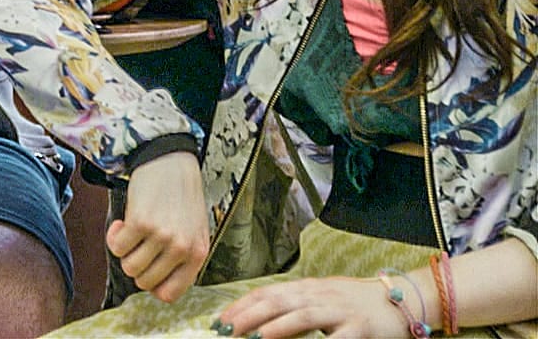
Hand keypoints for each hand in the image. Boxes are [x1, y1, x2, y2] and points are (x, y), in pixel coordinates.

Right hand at [108, 151, 209, 302]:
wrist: (170, 162)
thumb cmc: (181, 196)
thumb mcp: (194, 232)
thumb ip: (182, 260)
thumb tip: (158, 287)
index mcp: (197, 254)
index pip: (170, 294)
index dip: (152, 286)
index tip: (147, 271)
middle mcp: (181, 248)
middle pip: (144, 281)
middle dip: (135, 266)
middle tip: (137, 247)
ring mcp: (161, 236)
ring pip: (129, 267)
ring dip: (124, 252)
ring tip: (131, 234)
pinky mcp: (140, 222)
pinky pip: (117, 247)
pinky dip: (113, 237)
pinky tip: (121, 223)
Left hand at [215, 276, 414, 338]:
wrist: (401, 300)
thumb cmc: (354, 302)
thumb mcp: (321, 298)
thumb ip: (294, 305)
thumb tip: (259, 317)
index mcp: (308, 288)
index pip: (268, 293)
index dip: (243, 305)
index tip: (221, 319)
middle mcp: (321, 296)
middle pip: (279, 302)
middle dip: (250, 315)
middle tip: (227, 329)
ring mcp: (341, 311)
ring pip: (304, 316)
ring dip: (278, 327)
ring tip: (256, 337)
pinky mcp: (361, 329)